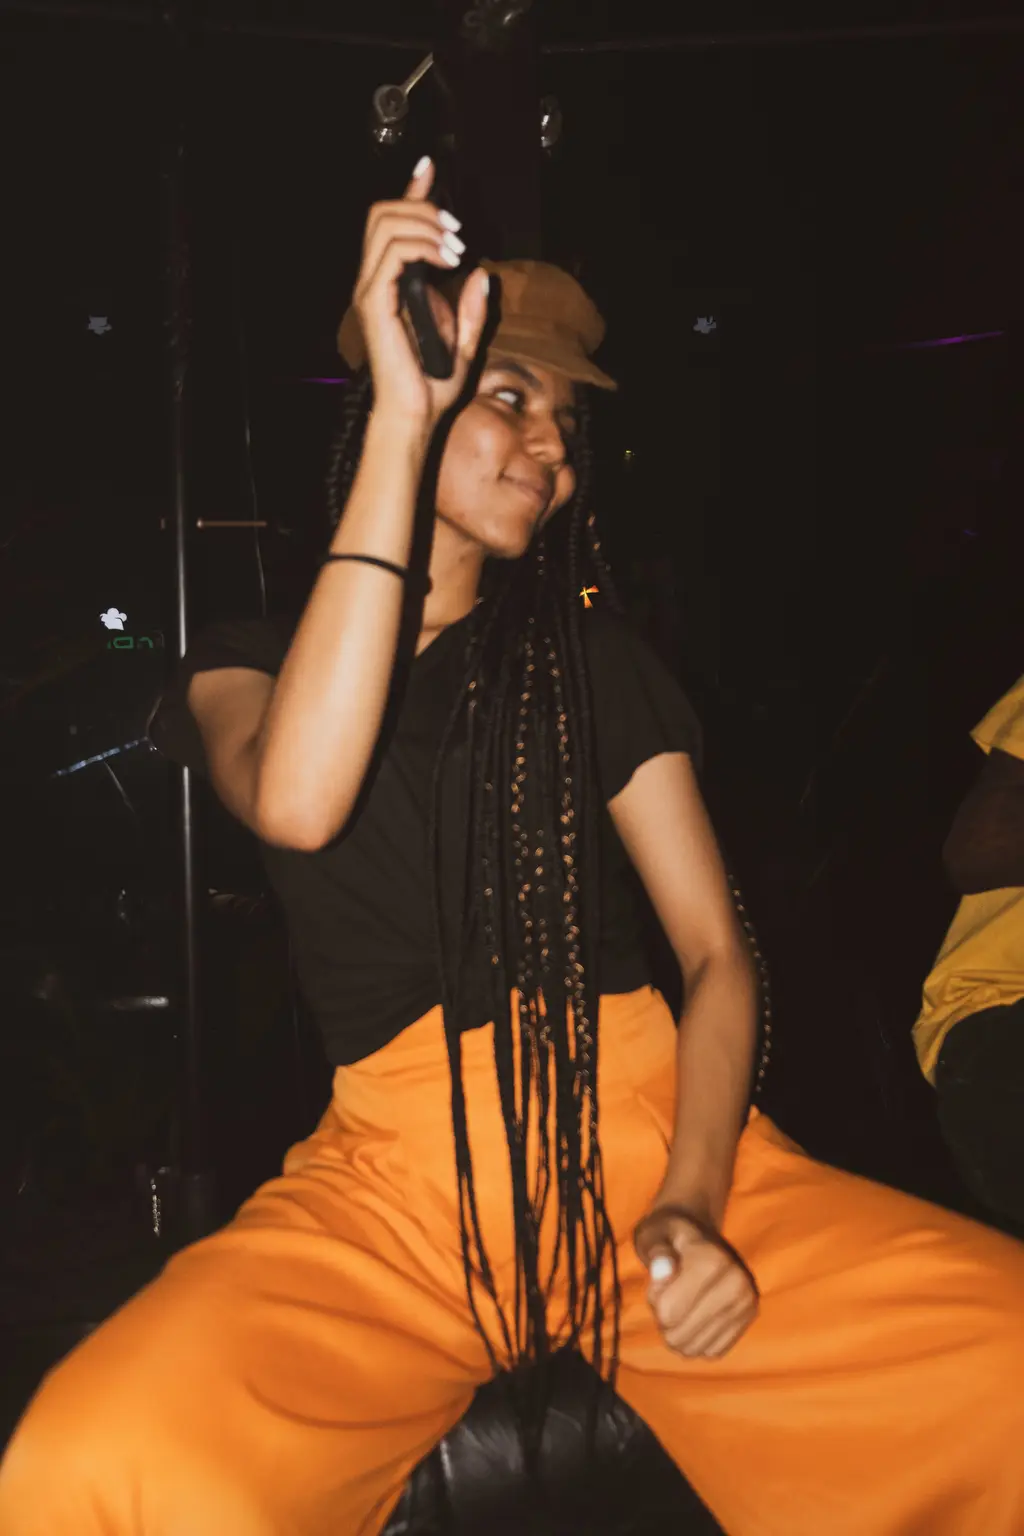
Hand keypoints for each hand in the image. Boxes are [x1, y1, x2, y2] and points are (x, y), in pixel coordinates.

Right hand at [353, 157, 490, 430]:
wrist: (417, 415)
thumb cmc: (434, 386)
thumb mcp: (465, 341)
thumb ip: (472, 308)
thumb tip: (483, 274)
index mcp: (390, 284)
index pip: (393, 224)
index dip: (412, 191)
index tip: (431, 168)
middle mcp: (374, 281)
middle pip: (383, 213)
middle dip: (423, 207)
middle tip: (458, 231)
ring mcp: (371, 290)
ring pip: (385, 223)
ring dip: (426, 224)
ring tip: (456, 247)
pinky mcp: (374, 302)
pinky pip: (392, 253)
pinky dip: (423, 246)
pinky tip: (448, 260)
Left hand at [633, 1203, 757, 1359]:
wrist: (701, 1236)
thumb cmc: (670, 1237)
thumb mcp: (654, 1233)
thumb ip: (655, 1250)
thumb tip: (662, 1270)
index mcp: (713, 1259)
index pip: (668, 1312)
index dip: (654, 1299)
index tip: (660, 1278)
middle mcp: (737, 1283)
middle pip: (679, 1336)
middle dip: (664, 1320)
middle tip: (668, 1293)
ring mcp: (747, 1304)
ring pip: (694, 1349)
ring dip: (679, 1332)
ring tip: (682, 1303)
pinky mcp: (749, 1321)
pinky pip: (711, 1352)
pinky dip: (697, 1340)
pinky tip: (697, 1316)